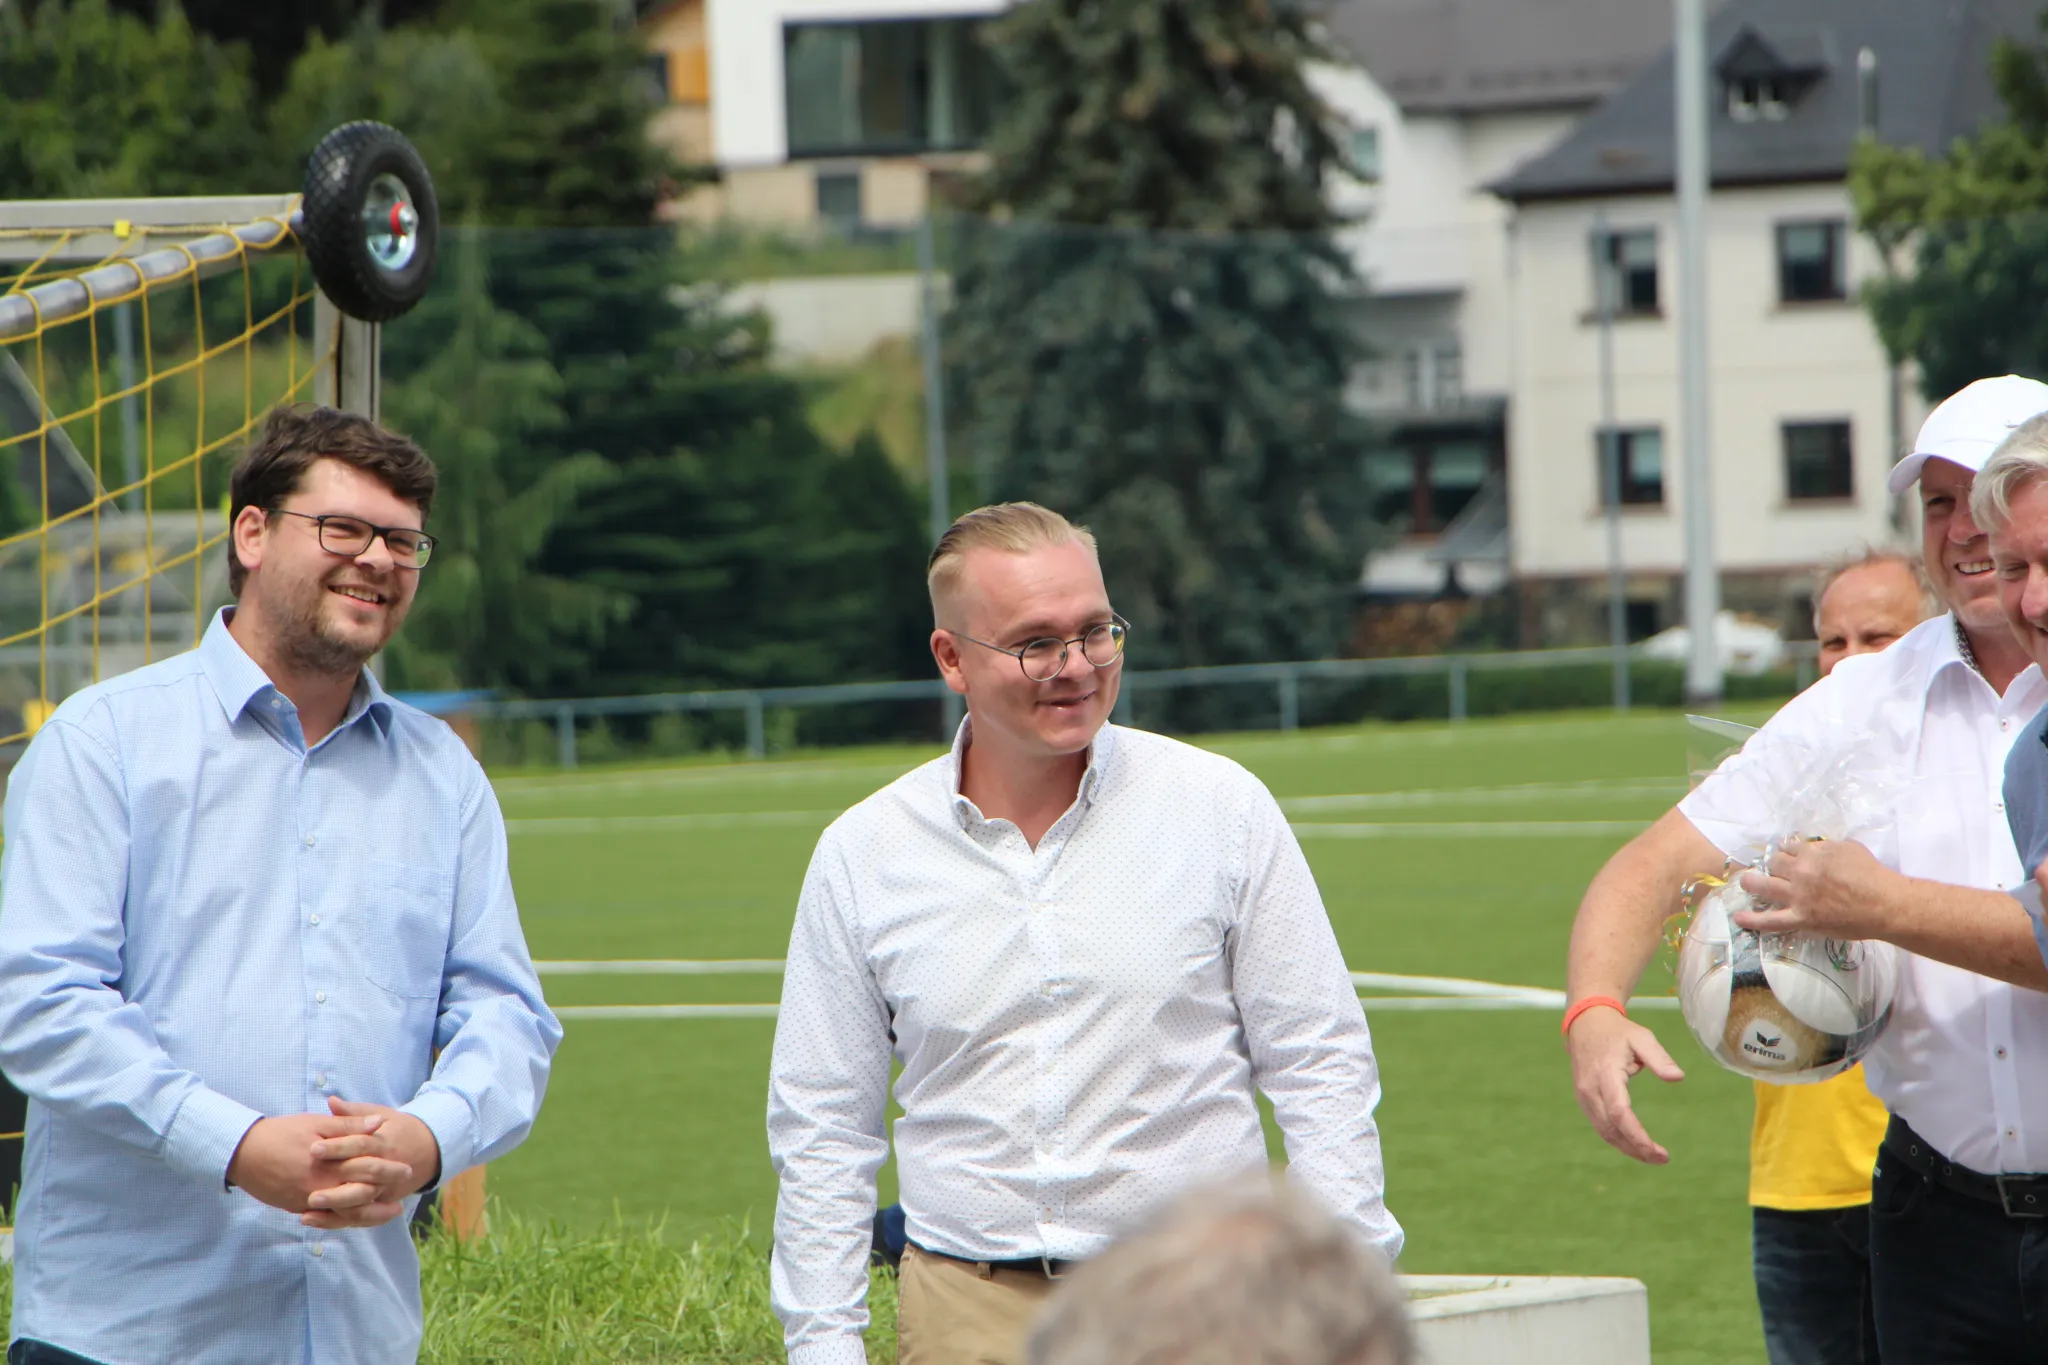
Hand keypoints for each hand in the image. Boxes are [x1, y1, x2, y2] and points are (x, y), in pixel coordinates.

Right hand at [226, 1112, 410, 1218]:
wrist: (241, 1152)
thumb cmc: (281, 1133)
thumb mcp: (315, 1124)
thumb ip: (349, 1126)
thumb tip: (379, 1123)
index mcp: (329, 1164)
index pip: (367, 1170)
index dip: (389, 1171)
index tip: (407, 1170)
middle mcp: (319, 1187)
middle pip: (358, 1199)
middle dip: (381, 1202)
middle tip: (400, 1204)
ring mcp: (306, 1201)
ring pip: (342, 1215)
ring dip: (366, 1216)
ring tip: (385, 1214)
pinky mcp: (295, 1207)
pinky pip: (325, 1218)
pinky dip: (343, 1218)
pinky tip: (355, 1215)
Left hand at [300, 1097, 442, 1229]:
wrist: (429, 1150)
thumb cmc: (398, 1130)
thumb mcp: (381, 1115)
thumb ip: (354, 1113)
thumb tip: (331, 1101)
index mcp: (385, 1143)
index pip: (360, 1144)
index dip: (338, 1147)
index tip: (313, 1149)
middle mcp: (387, 1169)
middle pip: (362, 1180)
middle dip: (335, 1187)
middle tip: (310, 1192)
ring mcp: (385, 1189)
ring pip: (361, 1203)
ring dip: (334, 1207)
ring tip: (307, 1208)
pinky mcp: (380, 1204)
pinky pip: (358, 1216)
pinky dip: (334, 1220)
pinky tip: (310, 1219)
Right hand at [1567, 1005, 1684, 1164]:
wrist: (1585, 1024)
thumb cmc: (1617, 1032)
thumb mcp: (1641, 1037)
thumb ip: (1659, 1058)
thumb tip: (1678, 1078)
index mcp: (1606, 1074)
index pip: (1619, 1112)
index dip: (1637, 1135)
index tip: (1658, 1152)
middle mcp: (1590, 1089)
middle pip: (1611, 1129)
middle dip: (1636, 1149)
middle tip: (1662, 1159)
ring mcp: (1584, 1096)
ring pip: (1603, 1132)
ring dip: (1627, 1148)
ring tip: (1652, 1156)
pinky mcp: (1584, 1100)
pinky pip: (1599, 1126)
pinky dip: (1617, 1139)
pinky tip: (1634, 1144)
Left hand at [1734, 839, 1900, 938]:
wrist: (1884, 904)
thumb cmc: (1872, 874)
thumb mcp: (1849, 848)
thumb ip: (1827, 847)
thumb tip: (1815, 848)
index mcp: (1811, 853)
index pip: (1788, 847)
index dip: (1787, 852)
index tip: (1788, 856)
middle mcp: (1799, 872)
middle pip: (1774, 864)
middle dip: (1774, 865)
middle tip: (1775, 870)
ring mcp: (1797, 896)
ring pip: (1763, 886)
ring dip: (1751, 883)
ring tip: (1746, 883)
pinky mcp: (1801, 918)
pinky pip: (1770, 920)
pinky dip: (1752, 920)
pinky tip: (1738, 918)